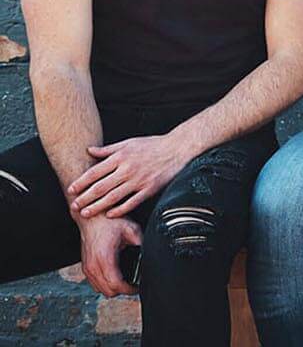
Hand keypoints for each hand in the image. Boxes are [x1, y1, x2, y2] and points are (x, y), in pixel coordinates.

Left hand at [68, 135, 192, 218]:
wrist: (178, 148)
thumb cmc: (153, 144)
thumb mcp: (129, 142)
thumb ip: (108, 149)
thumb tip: (89, 150)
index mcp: (121, 157)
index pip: (95, 172)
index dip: (81, 182)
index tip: (71, 189)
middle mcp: (127, 169)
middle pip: (101, 187)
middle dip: (85, 198)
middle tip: (73, 206)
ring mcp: (139, 181)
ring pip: (113, 197)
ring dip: (97, 206)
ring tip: (85, 213)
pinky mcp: (150, 189)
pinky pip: (132, 202)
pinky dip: (120, 210)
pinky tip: (110, 214)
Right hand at [77, 214, 141, 296]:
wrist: (92, 217)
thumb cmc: (109, 222)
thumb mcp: (131, 230)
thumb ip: (142, 243)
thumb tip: (153, 253)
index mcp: (105, 258)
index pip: (116, 285)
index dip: (129, 290)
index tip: (138, 287)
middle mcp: (93, 266)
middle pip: (108, 291)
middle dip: (123, 291)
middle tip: (134, 284)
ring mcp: (87, 267)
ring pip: (100, 289)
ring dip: (113, 288)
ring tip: (126, 282)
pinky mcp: (85, 266)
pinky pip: (94, 283)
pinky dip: (104, 284)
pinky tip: (115, 276)